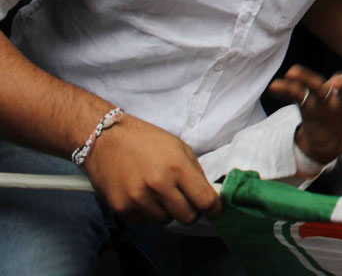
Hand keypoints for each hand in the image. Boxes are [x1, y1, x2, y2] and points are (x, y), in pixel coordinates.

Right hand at [83, 113, 219, 223]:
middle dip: (192, 211)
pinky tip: (143, 194)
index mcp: (177, 167)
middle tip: (187, 202)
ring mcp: (138, 198)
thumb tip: (209, 195)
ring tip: (159, 192)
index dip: (215, 209)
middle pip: (187, 217)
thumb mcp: (179, 148)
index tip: (216, 211)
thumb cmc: (146, 140)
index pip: (204, 200)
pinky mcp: (121, 208)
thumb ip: (195, 173)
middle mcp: (158, 185)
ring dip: (168, 211)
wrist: (106, 139)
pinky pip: (145, 220)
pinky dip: (149, 211)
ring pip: (166, 220)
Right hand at [270, 65, 341, 164]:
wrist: (336, 148)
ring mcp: (327, 101)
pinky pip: (297, 96)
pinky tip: (276, 86)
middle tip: (337, 84)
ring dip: (308, 78)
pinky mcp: (309, 107)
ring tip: (295, 72)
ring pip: (317, 86)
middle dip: (341, 83)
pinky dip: (287, 89)